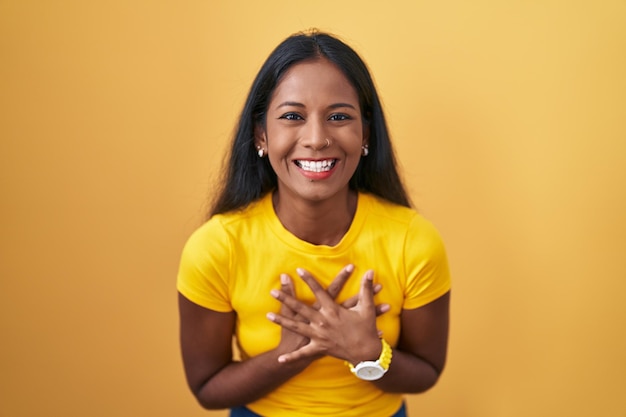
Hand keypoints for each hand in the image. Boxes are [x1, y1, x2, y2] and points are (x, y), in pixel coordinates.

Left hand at [267, 268, 384, 364]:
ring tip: (268, 315)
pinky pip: (303, 354)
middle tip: (272, 291)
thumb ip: (366, 288)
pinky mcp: (319, 348)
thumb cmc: (367, 329)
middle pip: (300, 308)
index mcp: (333, 310)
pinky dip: (292, 357)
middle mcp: (322, 322)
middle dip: (286, 299)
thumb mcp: (367, 308)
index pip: (318, 291)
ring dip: (282, 321)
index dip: (309, 279)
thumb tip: (371, 271)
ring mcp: (319, 336)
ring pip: (296, 327)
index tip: (298, 269)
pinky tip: (280, 359)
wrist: (367, 353)